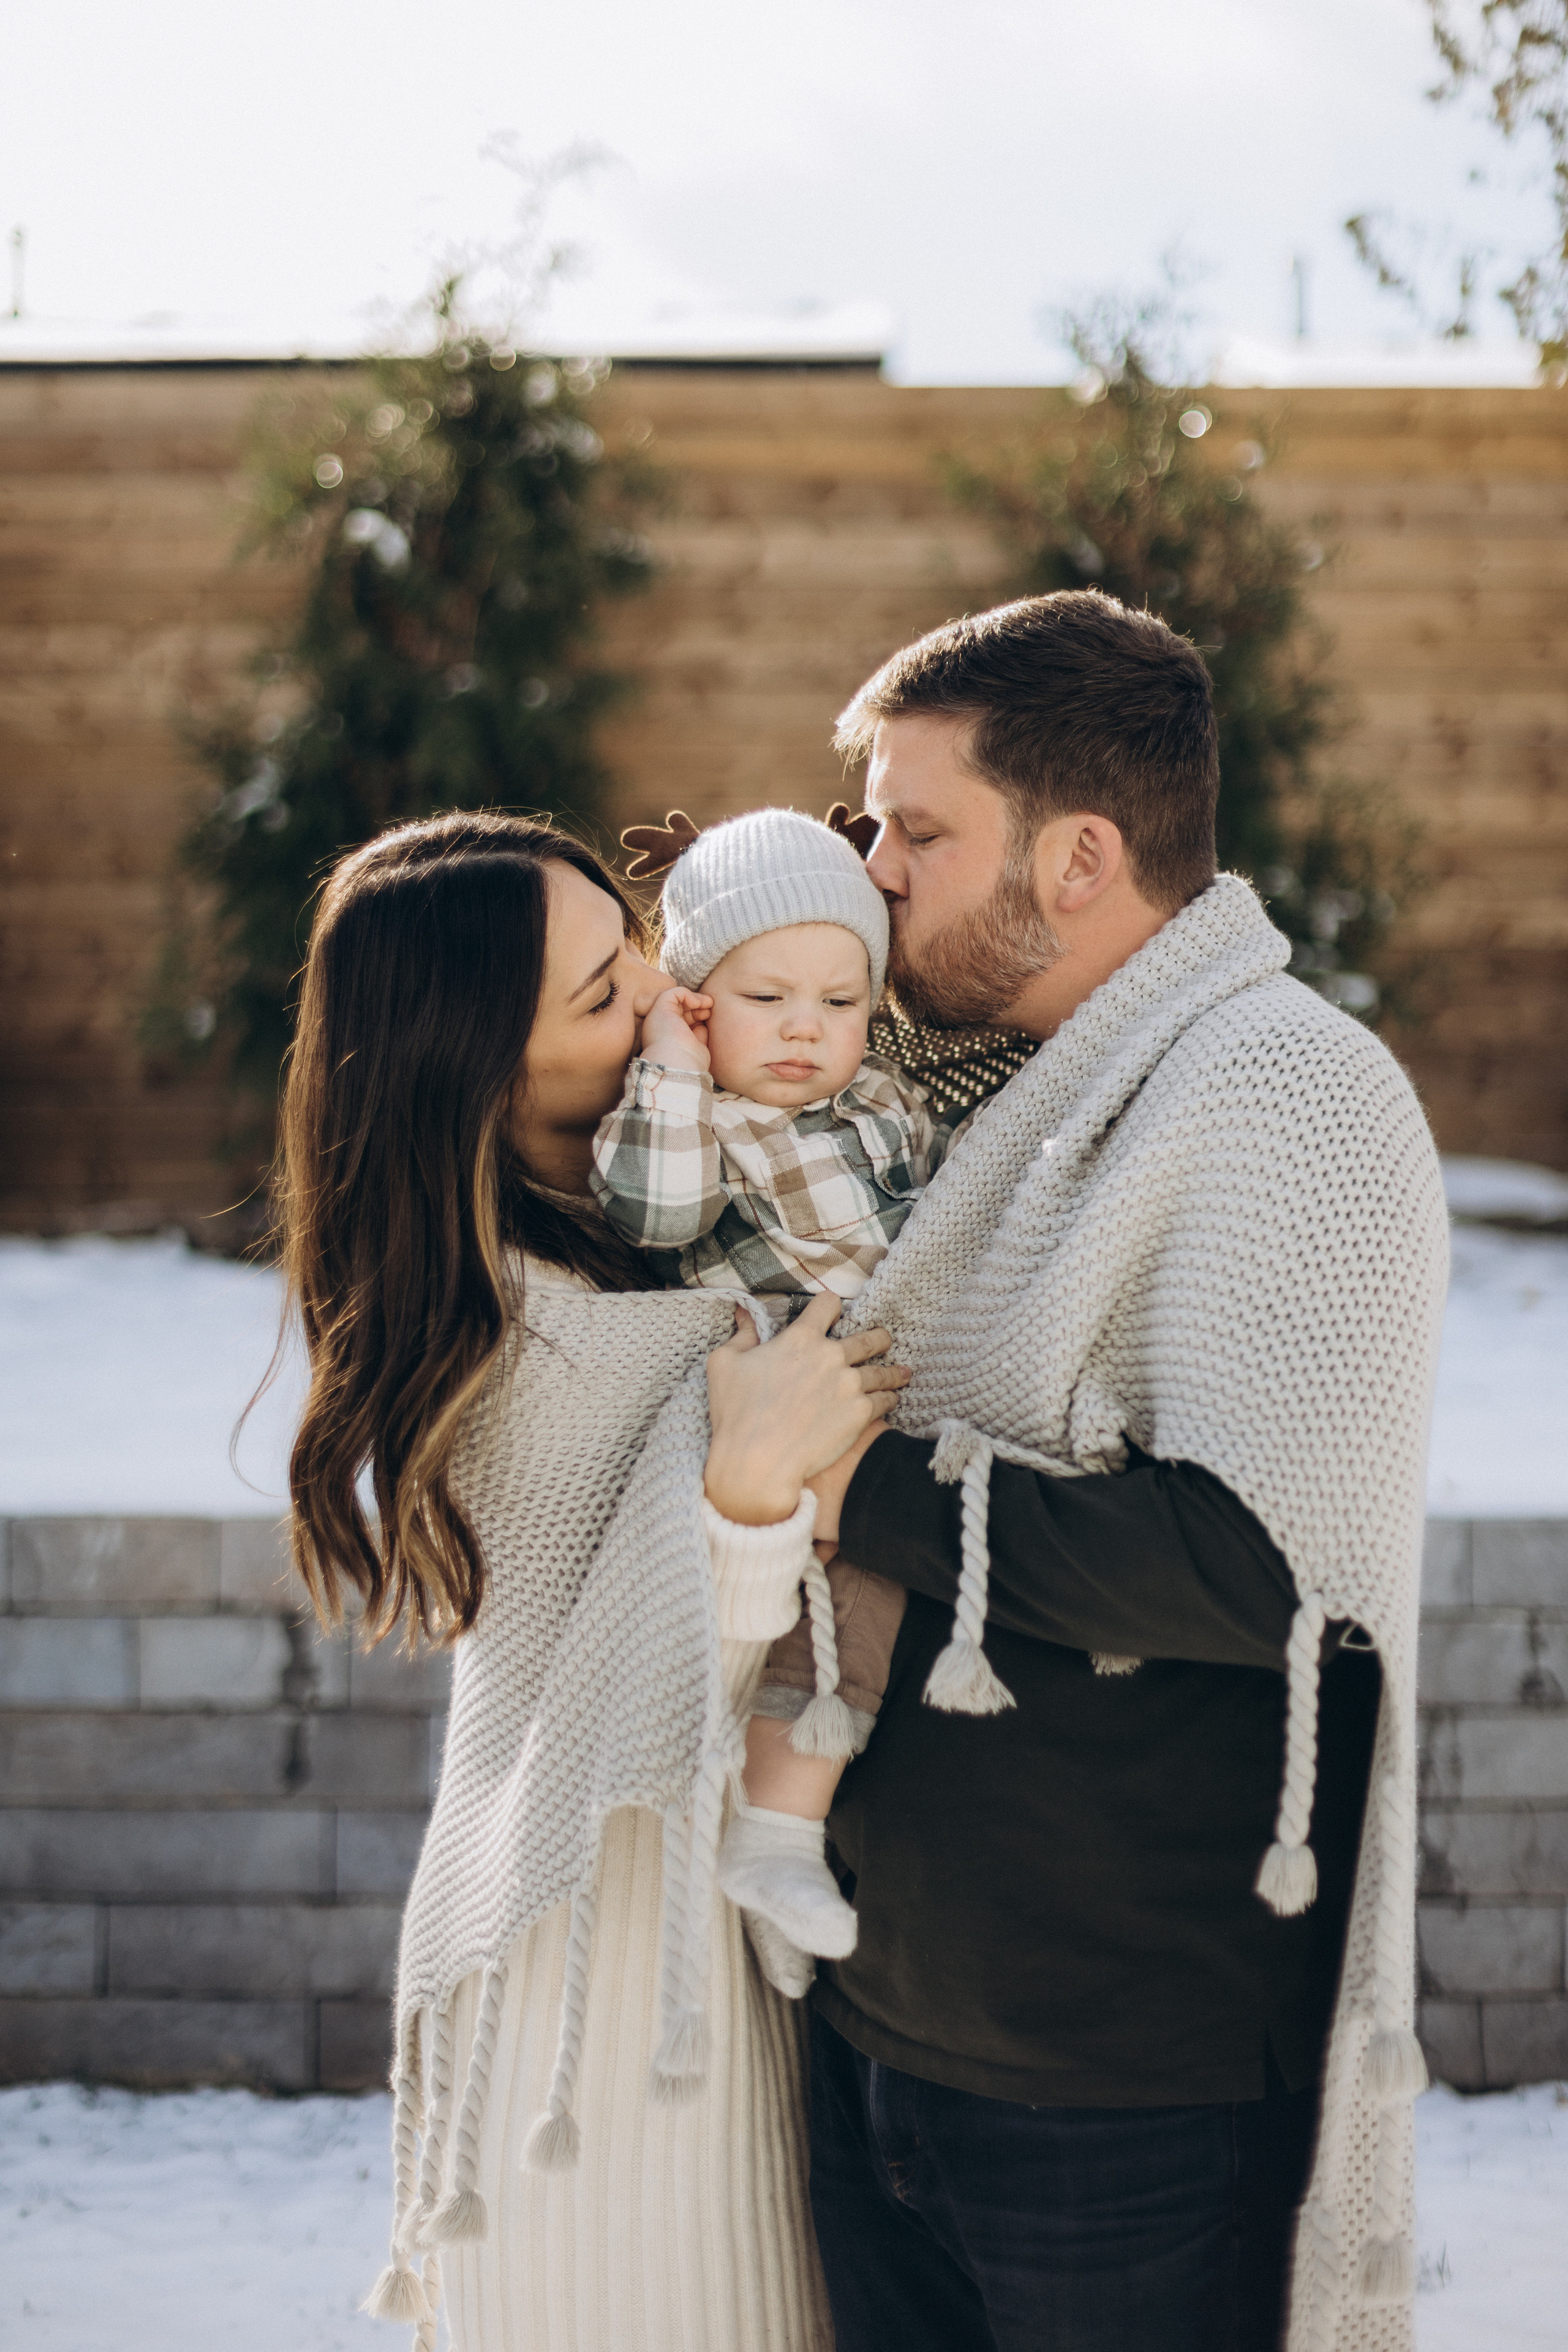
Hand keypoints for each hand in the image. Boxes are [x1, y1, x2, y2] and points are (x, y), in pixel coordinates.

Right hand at [641, 985, 711, 1072]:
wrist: (678, 1065)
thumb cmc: (688, 1062)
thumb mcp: (697, 1047)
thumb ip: (698, 1035)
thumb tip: (702, 1025)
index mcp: (667, 1038)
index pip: (681, 1021)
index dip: (697, 1016)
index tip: (708, 1018)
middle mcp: (660, 1027)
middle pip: (679, 1009)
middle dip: (697, 1007)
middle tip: (710, 1010)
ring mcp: (658, 1017)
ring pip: (676, 999)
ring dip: (695, 998)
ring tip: (708, 1004)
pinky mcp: (659, 1009)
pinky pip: (673, 993)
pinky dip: (687, 994)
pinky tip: (697, 1004)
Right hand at [704, 1292, 908, 1525]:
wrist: (758, 1461)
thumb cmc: (736, 1413)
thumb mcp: (724, 1364)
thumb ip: (741, 1335)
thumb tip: (742, 1313)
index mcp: (800, 1339)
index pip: (827, 1305)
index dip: (831, 1306)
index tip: (833, 1312)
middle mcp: (831, 1356)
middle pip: (869, 1337)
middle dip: (879, 1337)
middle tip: (884, 1340)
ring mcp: (849, 1384)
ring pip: (883, 1370)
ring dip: (893, 1370)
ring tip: (902, 1373)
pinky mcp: (860, 1414)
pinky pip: (885, 1400)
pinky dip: (890, 1397)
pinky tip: (892, 1398)